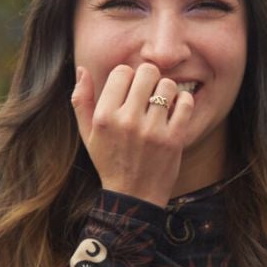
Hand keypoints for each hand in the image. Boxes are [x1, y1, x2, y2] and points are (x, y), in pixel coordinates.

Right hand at [71, 63, 194, 206]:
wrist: (134, 196)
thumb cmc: (110, 162)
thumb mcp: (88, 134)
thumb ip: (81, 101)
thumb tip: (82, 69)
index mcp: (104, 117)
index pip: (122, 71)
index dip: (129, 76)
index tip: (131, 90)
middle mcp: (126, 121)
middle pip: (147, 72)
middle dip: (150, 78)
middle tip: (149, 92)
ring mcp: (151, 130)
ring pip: (168, 85)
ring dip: (167, 90)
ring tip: (162, 103)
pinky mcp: (173, 139)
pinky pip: (185, 103)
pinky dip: (183, 102)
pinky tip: (175, 110)